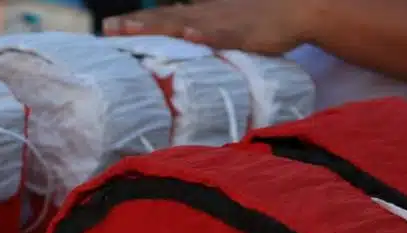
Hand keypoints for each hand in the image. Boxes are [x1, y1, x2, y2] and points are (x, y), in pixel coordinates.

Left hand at [102, 0, 319, 54]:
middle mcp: (206, 14)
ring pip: (185, 23)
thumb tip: (183, 48)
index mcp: (201, 14)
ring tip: (132, 29)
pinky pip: (222, 34)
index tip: (107, 28)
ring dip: (158, 26)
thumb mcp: (226, 27)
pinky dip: (204, 34)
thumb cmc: (262, 21)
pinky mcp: (244, 32)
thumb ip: (204, 37)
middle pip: (165, 19)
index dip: (137, 23)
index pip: (163, 18)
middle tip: (107, 28)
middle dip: (136, 24)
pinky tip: (188, 35)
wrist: (299, 9)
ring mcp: (224, 22)